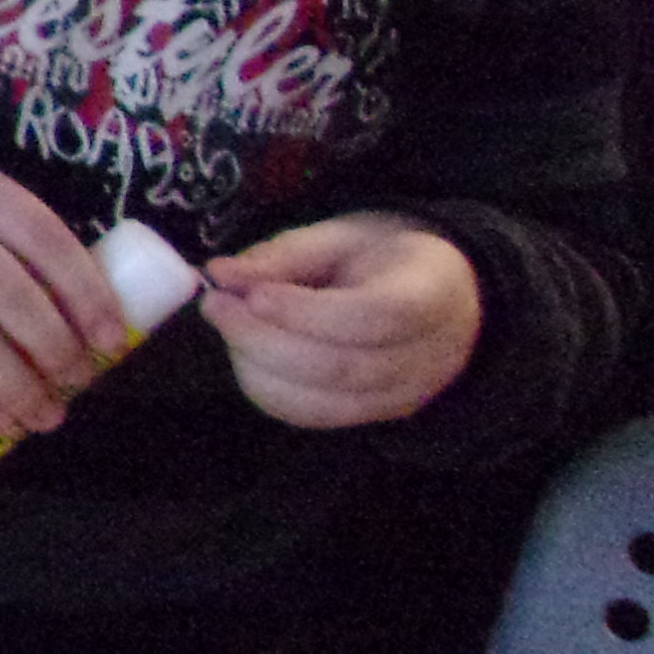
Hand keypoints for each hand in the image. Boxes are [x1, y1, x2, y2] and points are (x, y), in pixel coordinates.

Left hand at [195, 214, 480, 428]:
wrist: (438, 296)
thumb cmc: (384, 257)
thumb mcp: (342, 236)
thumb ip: (284, 256)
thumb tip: (220, 273)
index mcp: (433, 296)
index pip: (375, 316)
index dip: (307, 312)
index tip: (252, 293)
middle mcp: (429, 358)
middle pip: (341, 368)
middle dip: (263, 339)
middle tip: (215, 304)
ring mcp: (404, 397)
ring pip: (321, 401)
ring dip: (256, 365)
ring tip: (225, 321)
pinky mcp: (374, 417)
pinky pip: (311, 416)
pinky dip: (265, 387)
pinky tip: (244, 350)